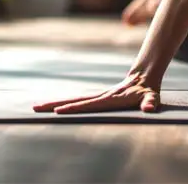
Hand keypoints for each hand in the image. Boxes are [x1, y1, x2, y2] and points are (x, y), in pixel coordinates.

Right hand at [33, 73, 159, 113]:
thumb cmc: (148, 91)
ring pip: (73, 99)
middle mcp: (100, 96)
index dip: (74, 108)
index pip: (89, 104)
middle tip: (35, 108)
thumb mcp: (152, 98)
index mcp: (110, 98)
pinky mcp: (97, 97)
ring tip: (37, 106)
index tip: (58, 111)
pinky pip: (78, 100)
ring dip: (54, 102)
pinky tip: (52, 106)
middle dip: (54, 104)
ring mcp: (97, 96)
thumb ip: (150, 103)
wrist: (143, 77)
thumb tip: (150, 108)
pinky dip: (63, 103)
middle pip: (74, 100)